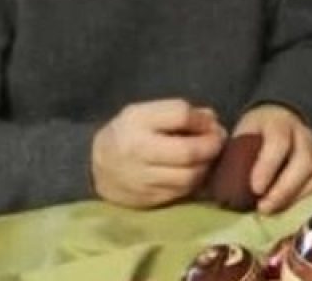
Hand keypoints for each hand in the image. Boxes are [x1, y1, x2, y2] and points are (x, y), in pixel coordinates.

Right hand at [91, 99, 225, 207]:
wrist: (94, 165)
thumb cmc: (127, 133)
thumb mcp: (145, 112)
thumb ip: (177, 112)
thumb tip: (212, 121)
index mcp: (136, 120)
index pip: (181, 115)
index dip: (203, 119)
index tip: (211, 122)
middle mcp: (136, 150)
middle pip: (188, 151)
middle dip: (212, 145)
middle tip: (218, 140)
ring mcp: (141, 179)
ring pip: (189, 176)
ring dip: (206, 165)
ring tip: (207, 157)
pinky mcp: (147, 199)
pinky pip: (182, 192)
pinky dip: (194, 181)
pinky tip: (194, 171)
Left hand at [233, 104, 311, 213]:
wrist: (277, 121)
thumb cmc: (253, 136)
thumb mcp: (240, 138)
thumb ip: (234, 159)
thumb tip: (217, 192)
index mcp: (278, 123)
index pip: (278, 141)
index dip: (268, 165)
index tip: (255, 189)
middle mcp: (303, 134)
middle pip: (304, 161)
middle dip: (284, 188)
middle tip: (264, 208)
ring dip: (297, 198)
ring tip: (276, 213)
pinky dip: (310, 201)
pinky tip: (292, 212)